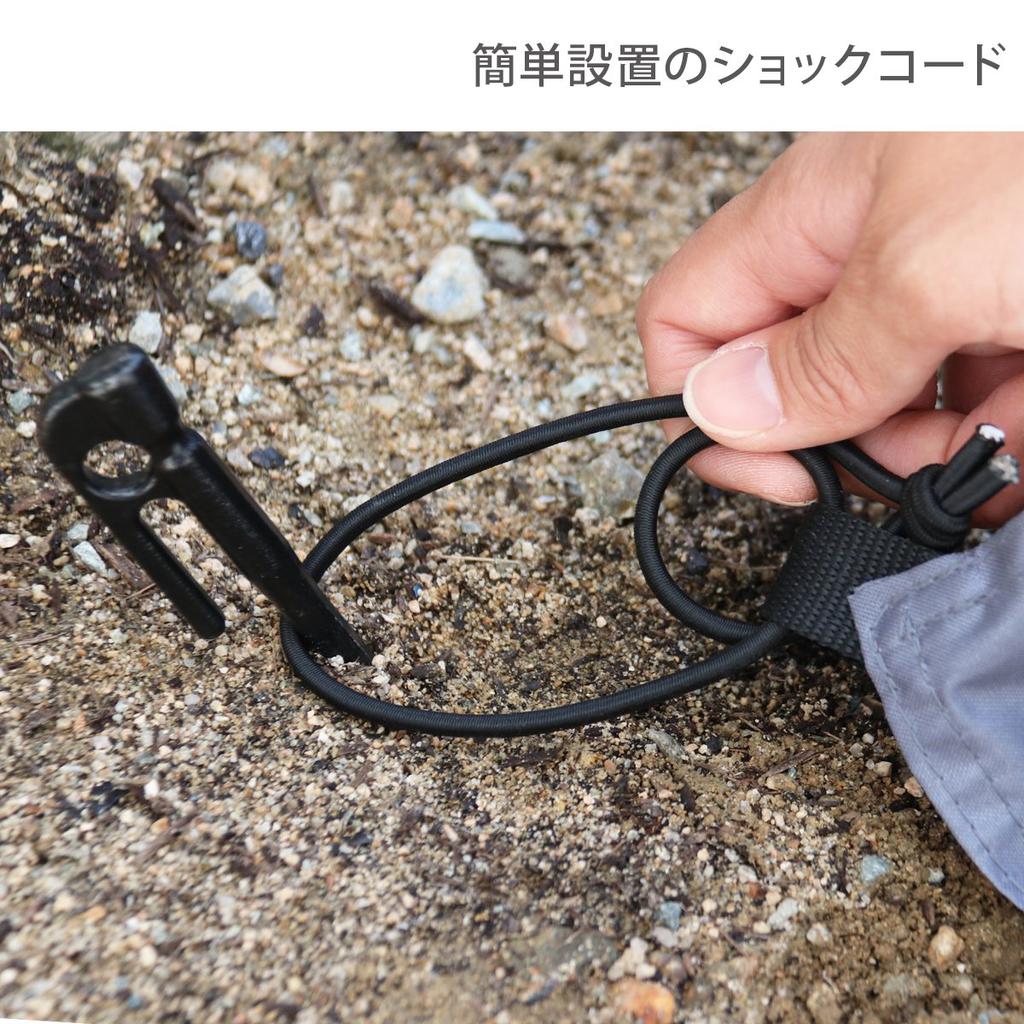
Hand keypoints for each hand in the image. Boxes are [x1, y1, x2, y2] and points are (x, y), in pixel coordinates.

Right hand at [636, 132, 1023, 524]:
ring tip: (1004, 444)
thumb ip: (822, 357)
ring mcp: (943, 287)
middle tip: (908, 468)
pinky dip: (1002, 443)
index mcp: (812, 213)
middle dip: (848, 445)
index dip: (705, 407)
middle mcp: (865, 250)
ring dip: (939, 452)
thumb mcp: (935, 269)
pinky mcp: (1011, 317)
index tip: (777, 472)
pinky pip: (976, 406)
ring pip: (892, 408)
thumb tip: (720, 413)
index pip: (690, 317)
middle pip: (794, 382)